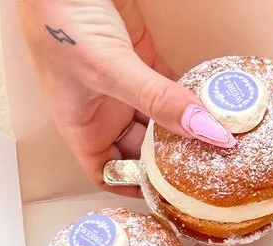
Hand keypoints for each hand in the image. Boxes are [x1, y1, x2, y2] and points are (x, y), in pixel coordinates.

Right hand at [17, 0, 234, 194]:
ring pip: (160, 119)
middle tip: (207, 169)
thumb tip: (205, 131)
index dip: (136, 188)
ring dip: (185, 127)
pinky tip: (211, 105)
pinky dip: (190, 96)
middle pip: (142, 149)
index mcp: (82, 126)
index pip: (110, 172)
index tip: (171, 198)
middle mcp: (103, 111)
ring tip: (216, 142)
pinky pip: (171, 86)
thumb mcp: (109, 70)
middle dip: (170, 159)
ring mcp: (125, 86)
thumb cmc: (56, 20)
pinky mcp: (143, 58)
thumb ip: (158, 101)